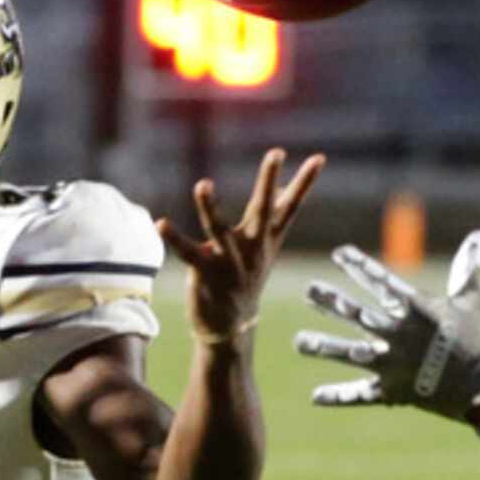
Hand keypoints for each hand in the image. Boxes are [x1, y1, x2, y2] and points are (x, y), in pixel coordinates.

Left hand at [161, 147, 324, 345]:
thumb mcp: (262, 246)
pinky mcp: (206, 273)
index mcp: (266, 239)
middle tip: (276, 153)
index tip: (319, 158)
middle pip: (263, 210)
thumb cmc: (244, 277)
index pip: (290, 206)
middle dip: (268, 180)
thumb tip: (278, 187)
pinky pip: (188, 253)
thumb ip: (268, 217)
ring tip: (203, 184)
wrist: (232, 326)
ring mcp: (230, 261)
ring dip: (211, 207)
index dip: (304, 182)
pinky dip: (174, 238)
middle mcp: (252, 248)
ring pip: (220, 230)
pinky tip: (161, 222)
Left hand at [297, 230, 479, 469]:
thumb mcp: (475, 299)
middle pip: (356, 314)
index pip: (381, 281)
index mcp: (417, 309)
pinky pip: (362, 395)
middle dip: (330, 301)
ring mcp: (395, 365)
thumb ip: (467, 267)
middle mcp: (400, 335)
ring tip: (298, 343)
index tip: (339, 253)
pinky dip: (339, 397)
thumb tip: (479, 237)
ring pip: (349, 354)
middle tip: (308, 290)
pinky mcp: (396, 393)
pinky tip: (315, 396)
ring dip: (322, 347)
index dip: (359, 265)